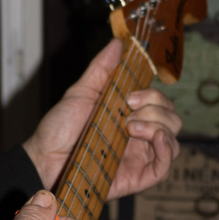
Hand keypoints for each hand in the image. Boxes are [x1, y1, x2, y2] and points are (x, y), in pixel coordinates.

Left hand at [23, 39, 181, 199]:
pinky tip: (156, 139)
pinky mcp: (138, 177)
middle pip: (172, 119)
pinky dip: (167, 150)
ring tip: (130, 127)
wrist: (45, 158)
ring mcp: (140, 156)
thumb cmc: (60, 127)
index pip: (160, 102)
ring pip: (173, 140)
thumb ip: (102, 69)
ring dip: (158, 127)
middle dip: (157, 109)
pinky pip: (164, 167)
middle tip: (129, 111)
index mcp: (129, 114)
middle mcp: (139, 134)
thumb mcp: (81, 92)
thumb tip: (118, 42)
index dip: (154, 95)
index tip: (132, 96)